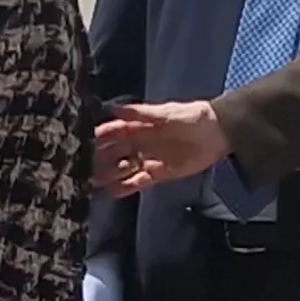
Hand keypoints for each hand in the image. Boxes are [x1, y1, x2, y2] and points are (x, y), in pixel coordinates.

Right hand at [94, 101, 229, 196]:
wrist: (217, 133)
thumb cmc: (190, 117)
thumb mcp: (164, 113)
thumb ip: (139, 113)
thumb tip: (113, 109)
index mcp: (138, 126)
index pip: (112, 132)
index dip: (98, 137)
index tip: (82, 142)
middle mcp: (139, 143)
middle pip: (114, 153)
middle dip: (98, 159)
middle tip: (82, 167)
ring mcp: (148, 159)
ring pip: (123, 169)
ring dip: (109, 175)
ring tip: (93, 182)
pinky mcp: (159, 174)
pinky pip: (139, 181)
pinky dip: (127, 187)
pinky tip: (113, 192)